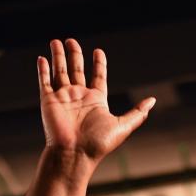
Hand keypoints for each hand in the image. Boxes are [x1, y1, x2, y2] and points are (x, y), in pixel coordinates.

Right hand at [38, 38, 155, 163]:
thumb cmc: (98, 144)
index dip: (98, 64)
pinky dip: (42, 70)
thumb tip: (153, 101)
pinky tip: (42, 58)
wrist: (74, 154)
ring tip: (56, 42)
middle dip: (74, 55)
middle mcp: (79, 97)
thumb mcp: (123, 126)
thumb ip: (137, 113)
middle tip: (72, 41)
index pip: (98, 76)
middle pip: (77, 70)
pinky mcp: (48, 101)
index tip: (98, 51)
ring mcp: (63, 98)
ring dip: (58, 56)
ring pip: (59, 71)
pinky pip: (45, 82)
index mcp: (96, 100)